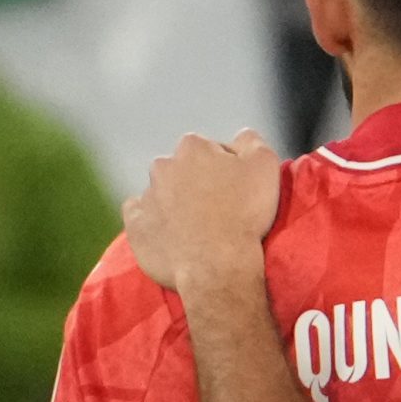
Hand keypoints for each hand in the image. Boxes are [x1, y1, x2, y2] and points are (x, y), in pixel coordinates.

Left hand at [123, 130, 280, 294]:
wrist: (216, 265)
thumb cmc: (244, 214)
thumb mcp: (265, 167)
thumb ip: (253, 141)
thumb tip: (242, 135)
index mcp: (193, 147)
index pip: (214, 150)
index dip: (230, 169)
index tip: (241, 190)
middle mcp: (163, 165)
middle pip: (185, 170)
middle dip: (199, 183)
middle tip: (221, 210)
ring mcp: (146, 195)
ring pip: (164, 193)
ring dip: (178, 203)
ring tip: (200, 227)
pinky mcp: (135, 224)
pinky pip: (142, 217)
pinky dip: (155, 222)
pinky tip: (174, 234)